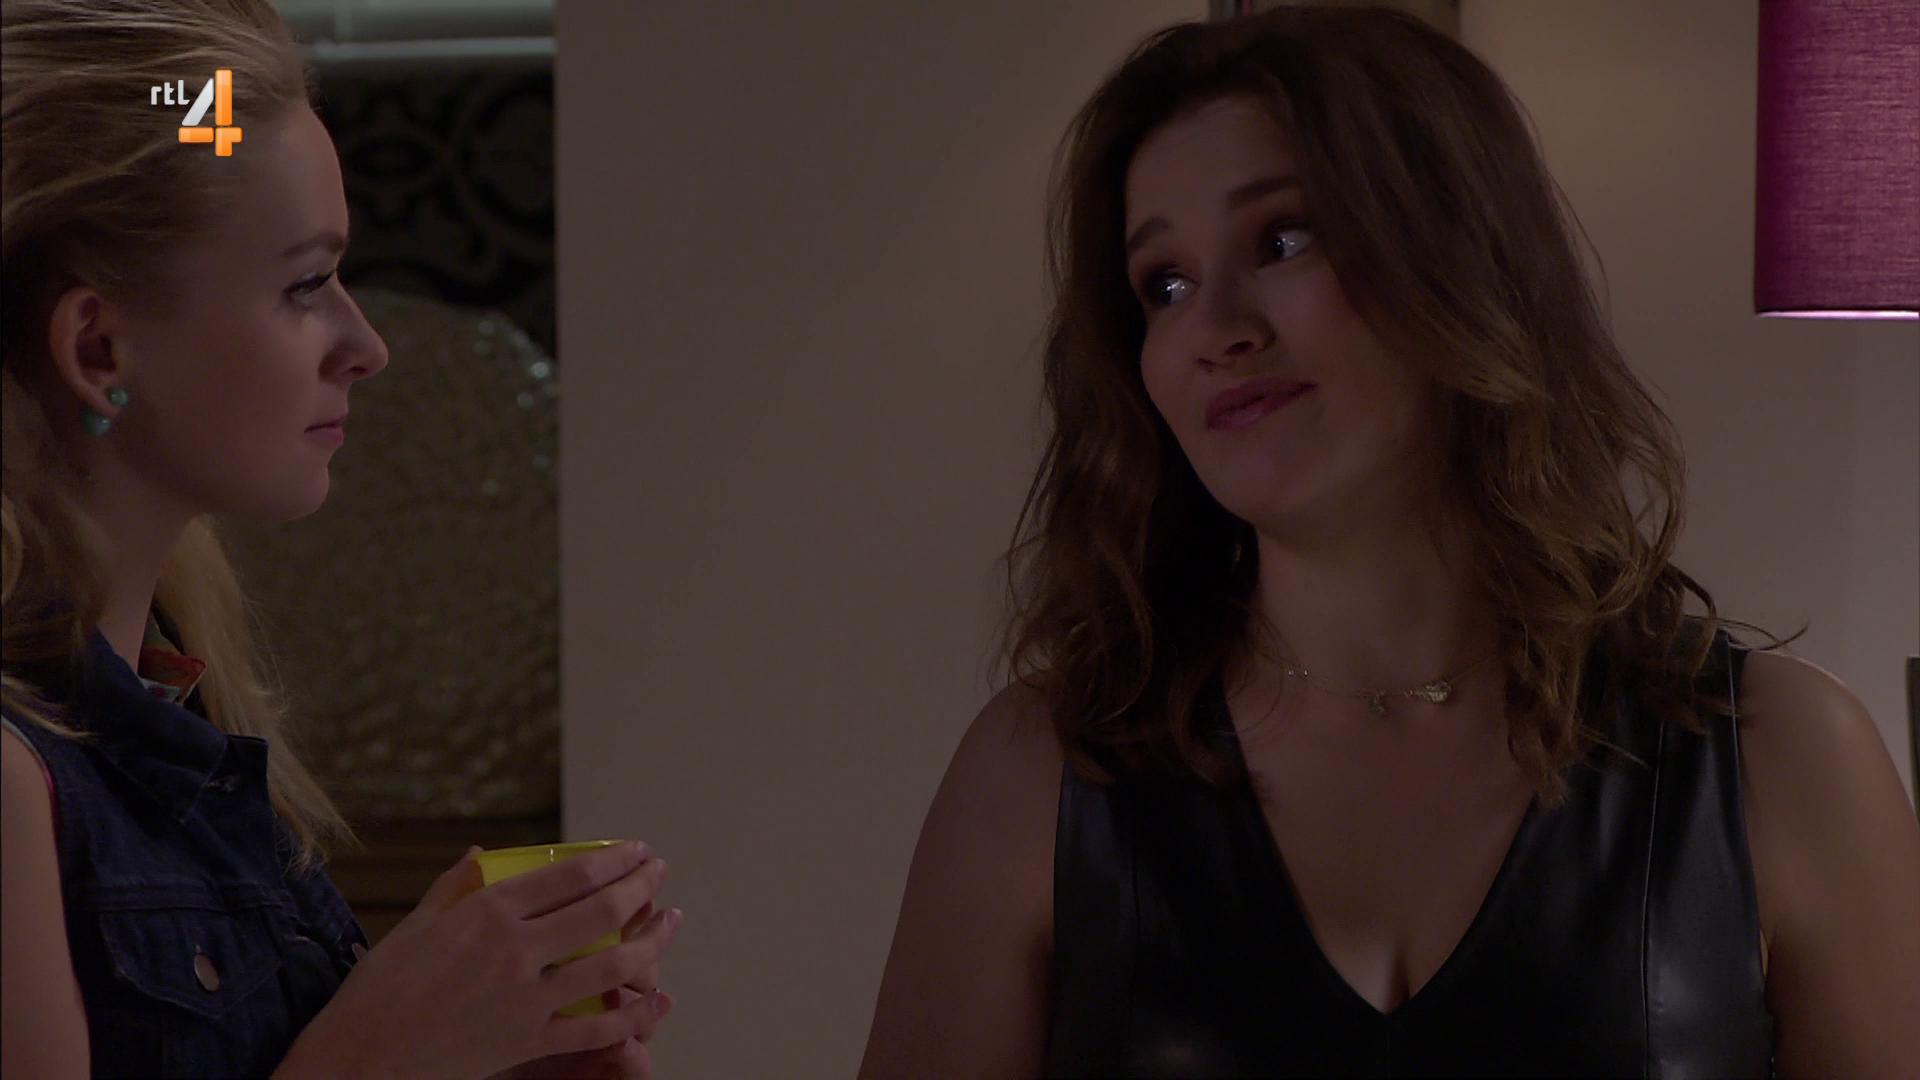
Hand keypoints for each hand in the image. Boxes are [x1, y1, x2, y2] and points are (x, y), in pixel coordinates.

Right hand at [276, 842, 680, 1079]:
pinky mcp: (527, 1042)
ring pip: (612, 964)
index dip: (613, 860)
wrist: (359, 1059)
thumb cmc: (378, 990)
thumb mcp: (415, 925)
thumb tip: (481, 855)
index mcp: (487, 912)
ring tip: (670, 922)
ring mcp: (526, 998)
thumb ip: (455, 887)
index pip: (569, 875)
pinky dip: (635, 1014)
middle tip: (659, 872)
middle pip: (600, 910)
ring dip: (652, 940)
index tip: (636, 851)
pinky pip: (597, 1027)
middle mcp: (514, 950)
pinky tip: (658, 998)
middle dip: (641, 886)